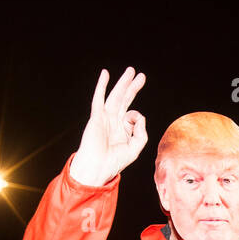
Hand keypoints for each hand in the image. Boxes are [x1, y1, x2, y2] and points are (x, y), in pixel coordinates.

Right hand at [69, 67, 147, 186]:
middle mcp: (113, 122)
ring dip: (123, 83)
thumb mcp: (135, 148)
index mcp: (122, 130)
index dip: (137, 118)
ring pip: (116, 96)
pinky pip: (99, 98)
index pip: (133, 116)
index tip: (134, 127)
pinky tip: (105, 73)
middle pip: (125, 100)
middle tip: (141, 76)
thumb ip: (142, 133)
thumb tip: (139, 116)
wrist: (97, 168)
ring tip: (131, 71)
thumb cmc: (114, 162)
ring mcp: (104, 118)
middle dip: (133, 87)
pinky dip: (102, 85)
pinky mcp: (96, 117)